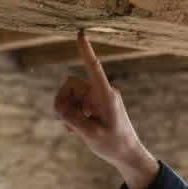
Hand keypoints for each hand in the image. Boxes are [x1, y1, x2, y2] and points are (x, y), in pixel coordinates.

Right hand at [53, 31, 157, 188]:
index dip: (86, 51)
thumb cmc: (113, 145)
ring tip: (71, 129)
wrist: (127, 155)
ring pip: (71, 95)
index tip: (80, 33)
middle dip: (63, 101)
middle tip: (63, 121)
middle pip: (71, 84)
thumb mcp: (91, 134)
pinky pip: (76, 104)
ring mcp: (98, 99)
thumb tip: (60, 107)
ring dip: (67, 111)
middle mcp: (102, 93)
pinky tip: (74, 130)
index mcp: (106, 96)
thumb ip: (73, 119)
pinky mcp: (95, 106)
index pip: (94, 68)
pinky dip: (72, 115)